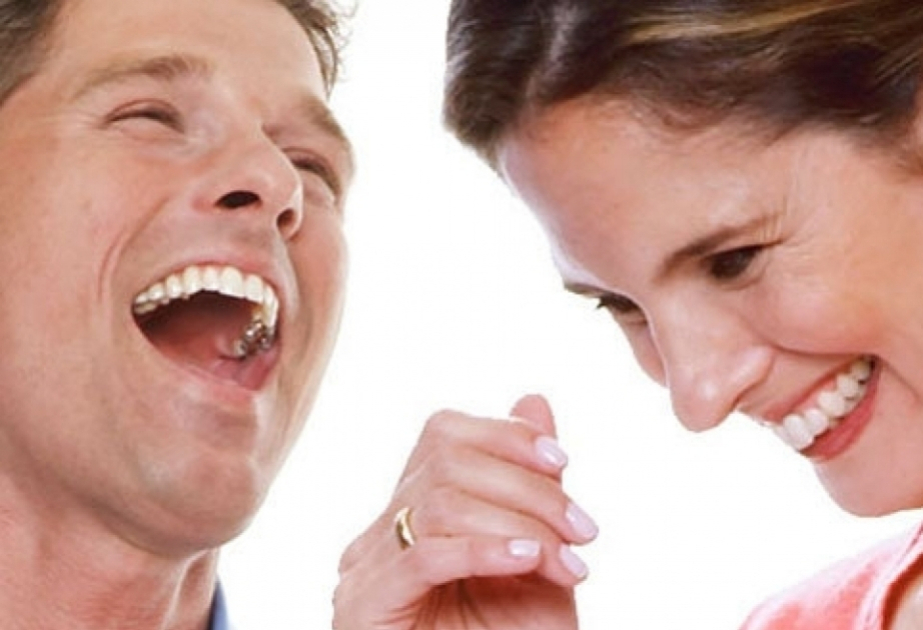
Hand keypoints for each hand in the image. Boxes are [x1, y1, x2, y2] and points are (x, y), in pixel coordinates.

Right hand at [333, 394, 594, 629]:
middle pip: (444, 459)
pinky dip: (485, 549)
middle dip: (527, 485)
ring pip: (439, 501)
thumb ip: (532, 483)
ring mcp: (366, 568)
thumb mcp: (537, 556)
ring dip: (520, 521)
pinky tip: (530, 562)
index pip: (443, 434)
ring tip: (569, 559)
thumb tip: (534, 399)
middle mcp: (383, 531)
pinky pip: (425, 556)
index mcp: (416, 512)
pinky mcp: (365, 608)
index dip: (503, 435)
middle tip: (584, 528)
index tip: (563, 462)